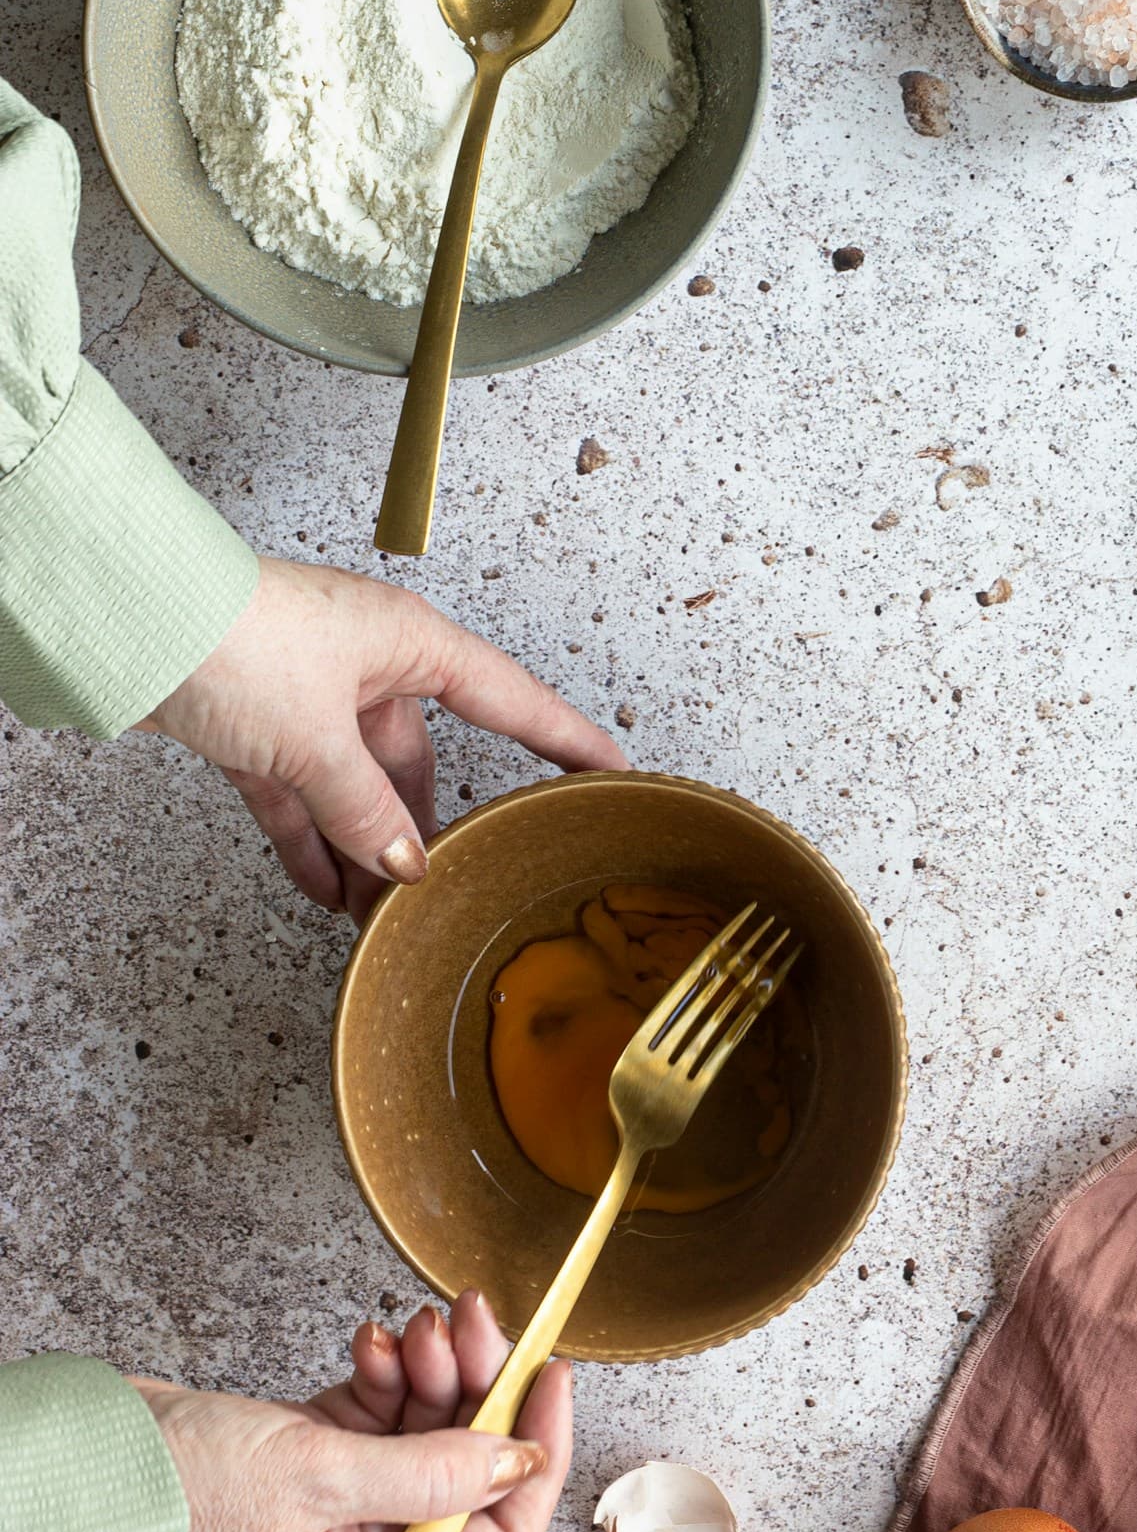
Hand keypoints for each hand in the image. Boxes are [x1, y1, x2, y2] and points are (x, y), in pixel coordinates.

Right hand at [130, 1291, 572, 1531]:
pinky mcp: (318, 1453)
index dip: (537, 1458)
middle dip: (480, 1388)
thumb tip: (521, 1459)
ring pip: (430, 1426)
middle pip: (469, 1468)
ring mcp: (344, 1498)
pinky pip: (384, 1407)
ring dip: (434, 1368)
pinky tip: (373, 1343)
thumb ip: (431, 1469)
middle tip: (474, 1322)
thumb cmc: (183, 1493)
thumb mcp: (321, 1477)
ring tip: (417, 1326)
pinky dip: (389, 1370)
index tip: (551, 1381)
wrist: (92, 1460)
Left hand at [142, 555, 627, 913]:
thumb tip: (404, 865)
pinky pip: (302, 792)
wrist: (130, 620)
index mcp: (408, 642)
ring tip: (375, 912)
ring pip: (355, 784)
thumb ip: (365, 812)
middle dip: (423, 830)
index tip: (612, 770)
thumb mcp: (316, 741)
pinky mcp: (257, 721)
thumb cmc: (232, 639)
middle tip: (445, 886)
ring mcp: (310, 693)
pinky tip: (322, 889)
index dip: (565, 739)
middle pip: (418, 760)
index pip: (511, 700)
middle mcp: (367, 662)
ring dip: (362, 847)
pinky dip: (311, 840)